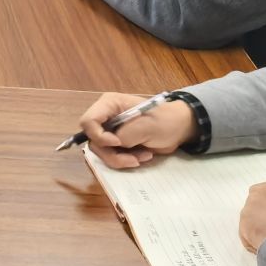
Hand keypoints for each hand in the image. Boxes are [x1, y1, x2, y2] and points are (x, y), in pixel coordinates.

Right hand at [77, 91, 197, 170]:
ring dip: (122, 159)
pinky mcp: (117, 144)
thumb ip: (125, 134)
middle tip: (133, 158)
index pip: (88, 121)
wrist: (178, 129)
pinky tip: (143, 156)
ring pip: (102, 152)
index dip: (98, 135)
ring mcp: (111, 132)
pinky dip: (126, 160)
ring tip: (142, 156)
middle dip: (112, 153)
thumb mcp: (145, 126)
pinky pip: (112, 157)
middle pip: (93, 140)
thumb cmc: (164, 120)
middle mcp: (106, 118)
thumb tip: (114, 144)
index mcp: (109, 105)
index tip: (118, 143)